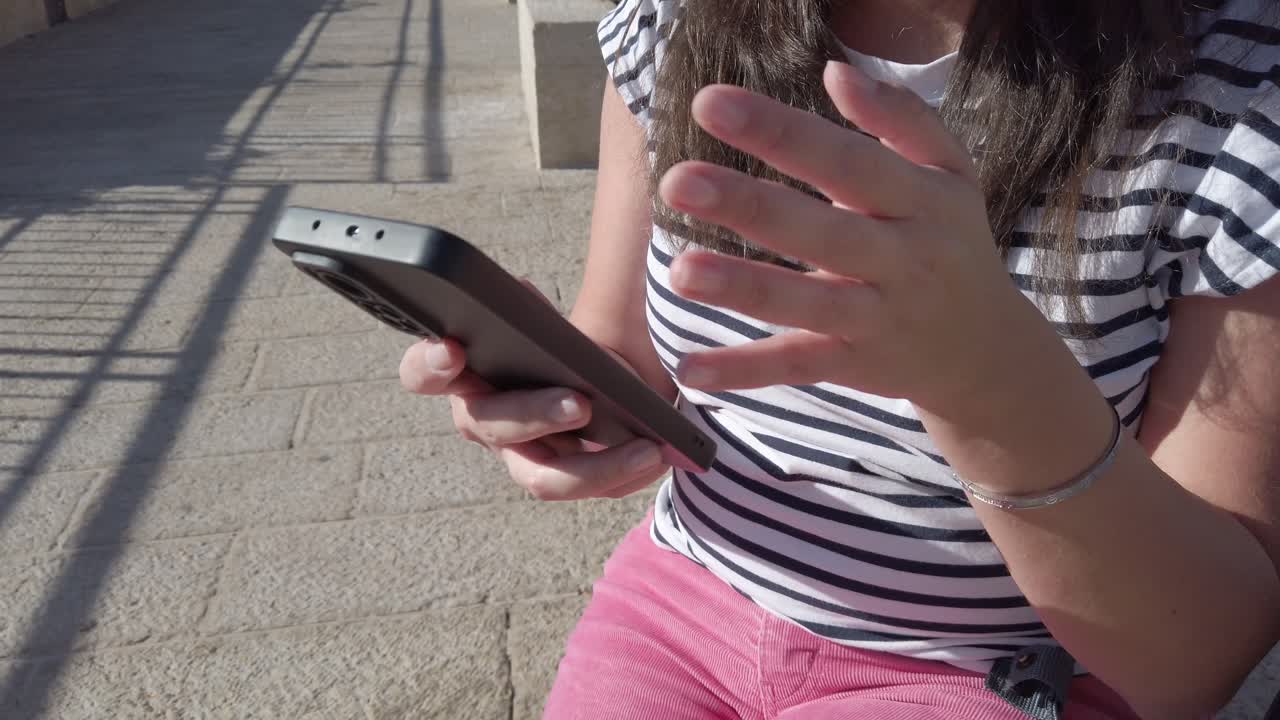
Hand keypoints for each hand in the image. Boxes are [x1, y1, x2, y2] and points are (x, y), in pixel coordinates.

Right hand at [398, 284, 668, 500]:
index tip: (453, 349)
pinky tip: (661, 453)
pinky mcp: (559, 480)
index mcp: (465, 374)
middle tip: (581, 403)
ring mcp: (519, 456)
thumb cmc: (558, 347)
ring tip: (645, 447)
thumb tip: (517, 294)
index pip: (423, 373)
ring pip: (541, 476)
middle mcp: (483, 420)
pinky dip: (626, 473)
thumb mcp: (544, 327)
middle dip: (536, 414)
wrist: (601, 379)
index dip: (430, 365)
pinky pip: (587, 488)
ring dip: (594, 465)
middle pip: (493, 425)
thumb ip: (526, 314)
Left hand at [658, 60, 1061, 416]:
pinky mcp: (854, 366)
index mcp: (920, 199)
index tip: (710, 103)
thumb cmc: (951, 241)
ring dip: (742, 288)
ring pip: (805, 303)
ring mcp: (876, 318)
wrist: (989, 351)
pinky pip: (796, 366)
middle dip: (749, 206)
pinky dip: (744, 371)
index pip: (845, 159)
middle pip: (820, 230)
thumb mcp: (951, 172)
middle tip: (679, 181)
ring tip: (679, 271)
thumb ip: (900, 118)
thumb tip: (836, 71)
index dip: (779, 131)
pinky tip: (688, 369)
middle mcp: (901, 259)